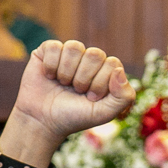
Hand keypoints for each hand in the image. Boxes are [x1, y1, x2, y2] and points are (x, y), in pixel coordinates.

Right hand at [0, 40, 135, 167]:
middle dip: (84, 78)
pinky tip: (50, 77)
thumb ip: (124, 96)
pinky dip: (51, 66)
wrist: (44, 121)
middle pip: (95, 54)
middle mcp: (89, 60)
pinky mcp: (49, 50)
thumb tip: (119, 70)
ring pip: (75, 47)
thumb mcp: (105, 113)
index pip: (112, 63)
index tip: (91, 98)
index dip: (101, 83)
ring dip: (67, 72)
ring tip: (63, 84)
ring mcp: (69, 54)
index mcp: (105, 71)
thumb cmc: (76, 117)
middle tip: (77, 91)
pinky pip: (55, 47)